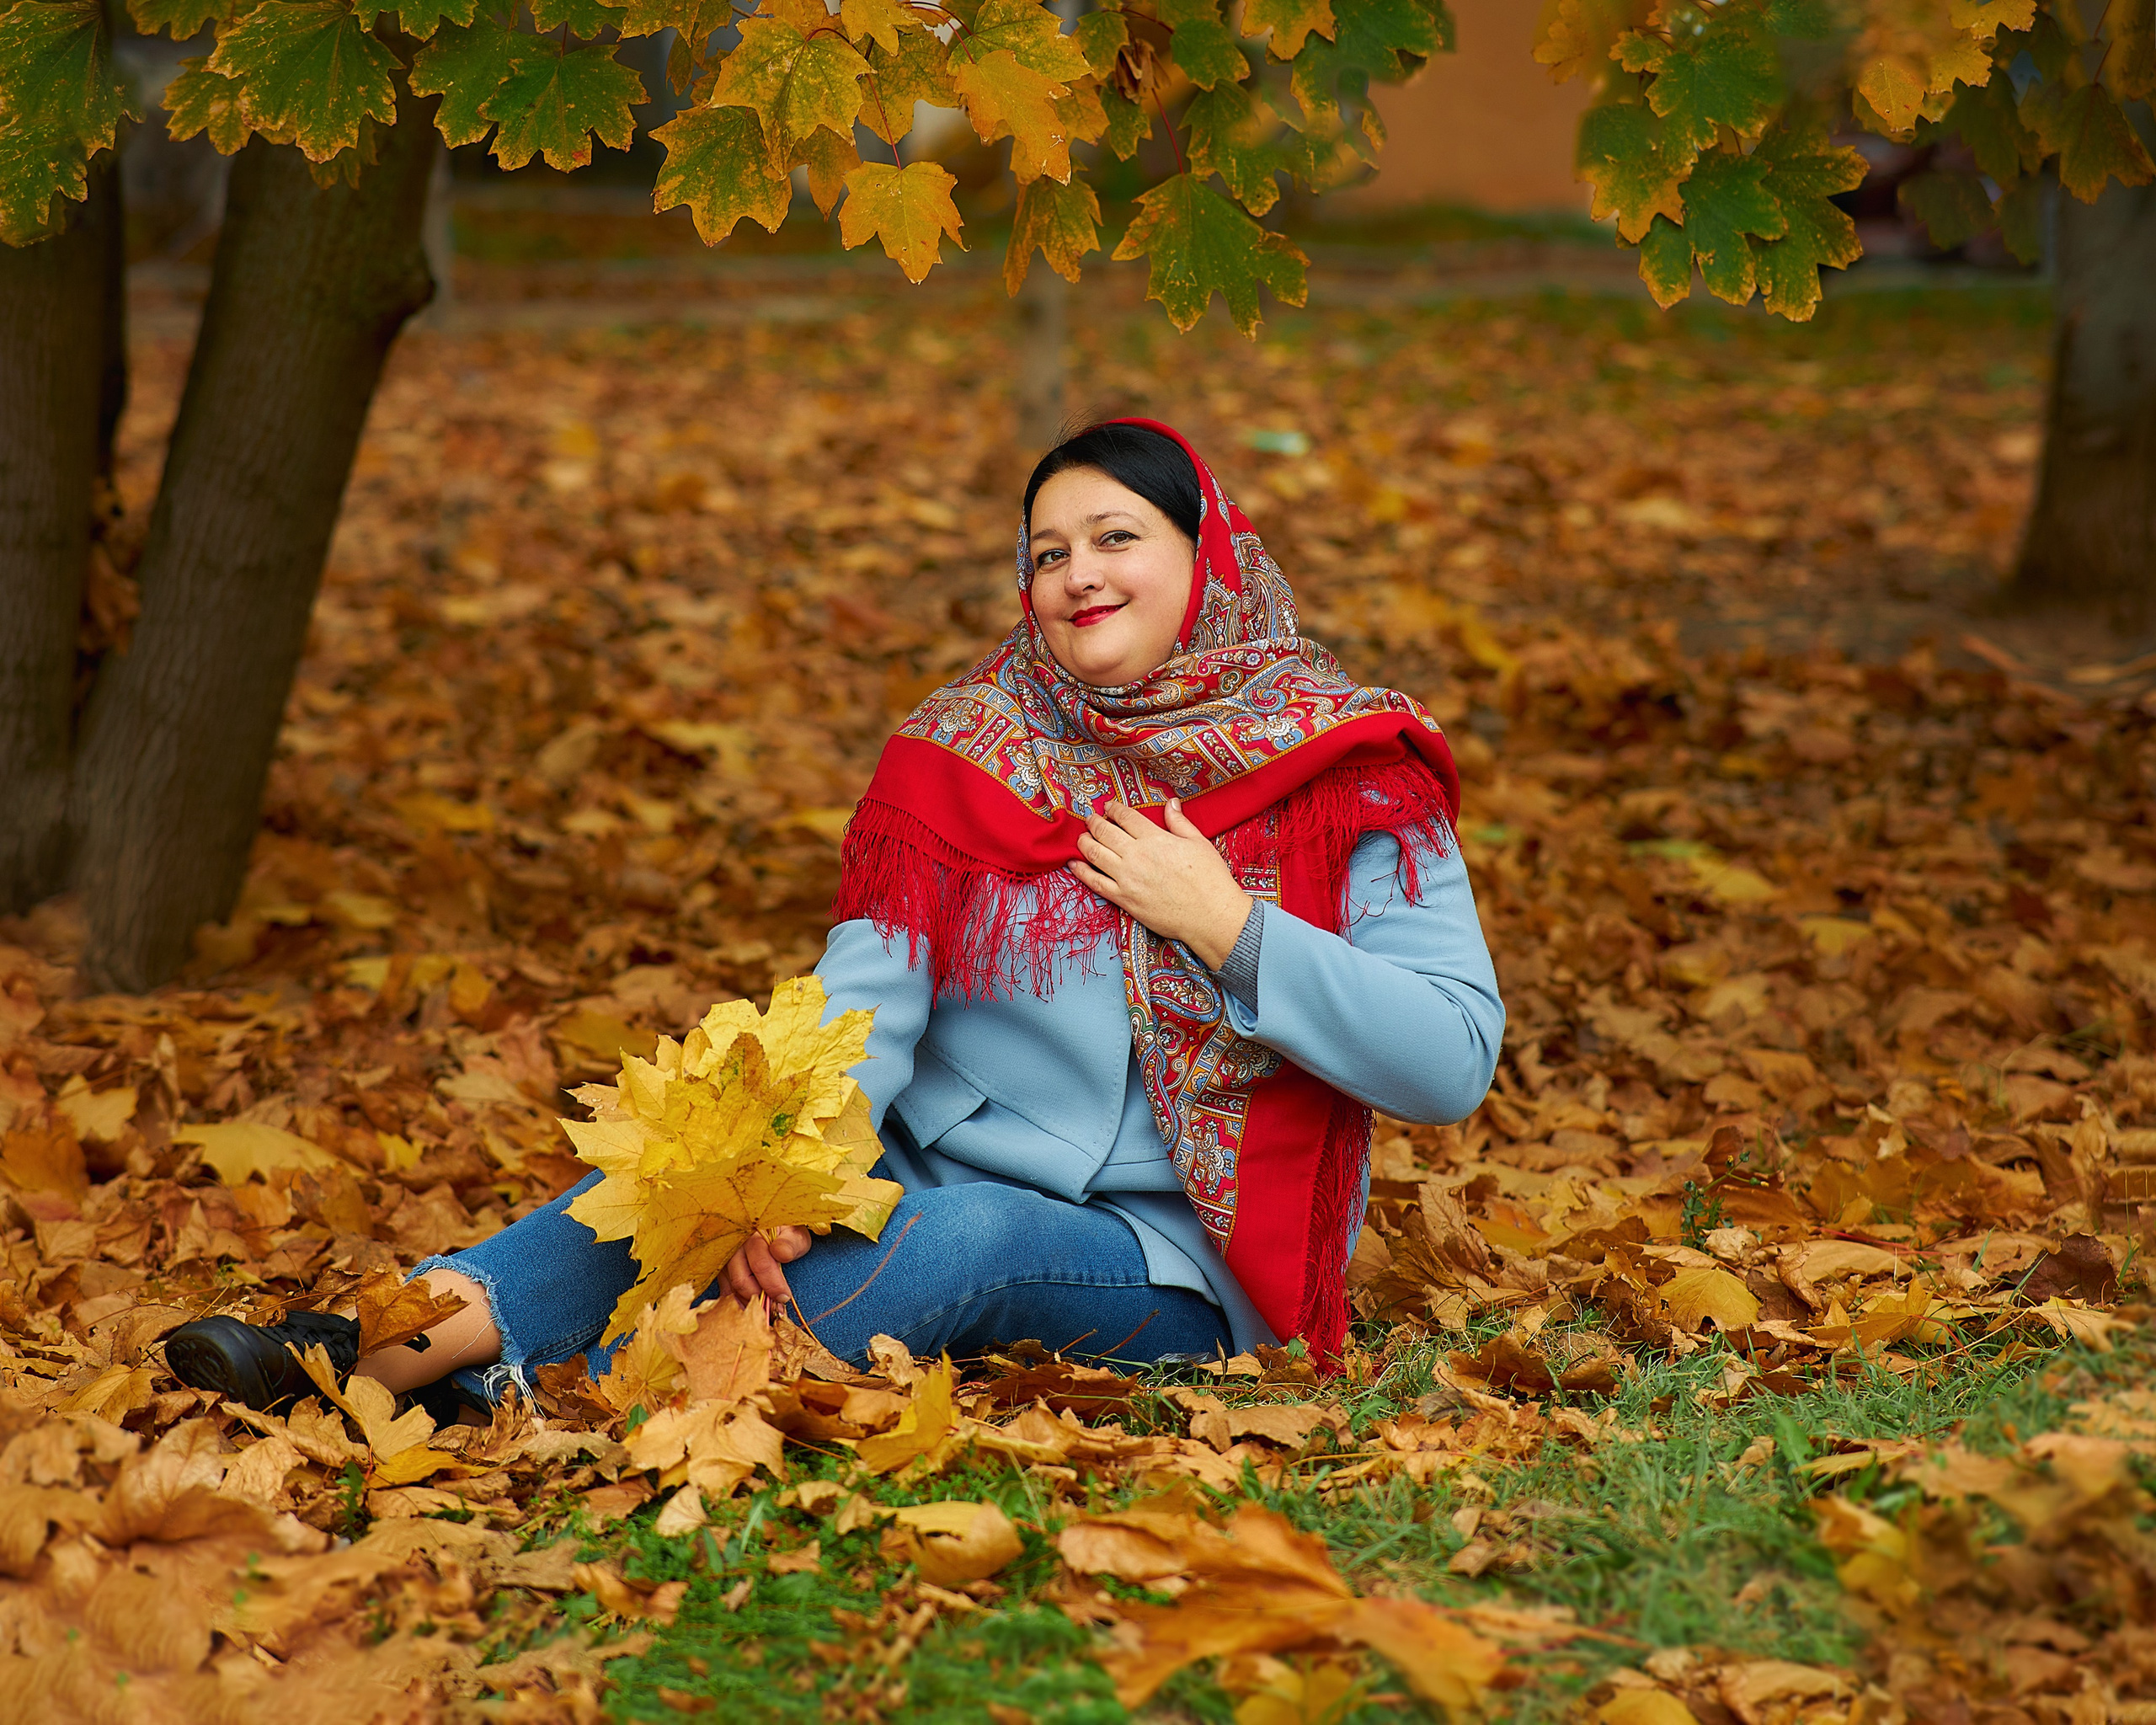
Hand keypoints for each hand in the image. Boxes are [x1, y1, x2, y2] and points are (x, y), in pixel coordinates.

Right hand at [722, 1226, 810, 1305]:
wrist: (770, 1228)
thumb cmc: (785, 1234)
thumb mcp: (795, 1234)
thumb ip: (791, 1243)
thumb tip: (782, 1253)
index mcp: (753, 1235)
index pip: (760, 1264)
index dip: (773, 1285)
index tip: (784, 1297)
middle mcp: (734, 1246)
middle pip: (741, 1280)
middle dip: (760, 1298)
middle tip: (776, 1306)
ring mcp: (724, 1259)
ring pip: (731, 1289)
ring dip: (750, 1303)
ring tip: (767, 1308)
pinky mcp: (720, 1271)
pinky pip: (725, 1292)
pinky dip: (739, 1303)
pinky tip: (752, 1307)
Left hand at [1069, 798, 1252, 969]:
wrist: (1209, 915)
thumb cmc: (1209, 879)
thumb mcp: (1198, 842)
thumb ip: (1179, 822)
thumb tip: (1171, 803)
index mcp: (1155, 838)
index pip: (1125, 817)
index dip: (1113, 808)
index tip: (1108, 806)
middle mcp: (1136, 856)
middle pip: (1105, 832)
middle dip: (1094, 822)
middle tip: (1090, 819)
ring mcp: (1127, 878)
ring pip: (1095, 854)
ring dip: (1084, 842)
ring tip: (1081, 837)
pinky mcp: (1123, 899)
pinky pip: (1094, 882)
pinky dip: (1080, 871)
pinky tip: (1073, 863)